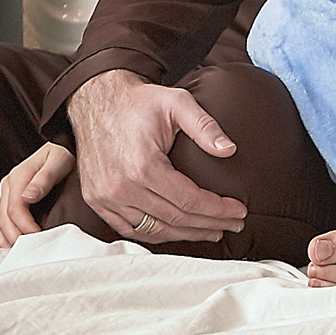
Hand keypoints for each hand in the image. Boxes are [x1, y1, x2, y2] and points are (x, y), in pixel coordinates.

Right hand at [0, 142, 74, 247]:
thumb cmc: (61, 156)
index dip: (24, 226)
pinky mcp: (5, 201)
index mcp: (18, 177)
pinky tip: (5, 248)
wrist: (59, 149)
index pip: (15, 208)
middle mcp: (7, 186)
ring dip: (4, 241)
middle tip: (28, 252)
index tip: (37, 237)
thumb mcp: (59, 161)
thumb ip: (45, 177)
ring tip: (17, 254)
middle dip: (14, 238)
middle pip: (3, 219)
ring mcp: (4, 194)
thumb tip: (29, 196)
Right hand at [64, 69, 247, 241]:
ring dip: (186, 234)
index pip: (190, 200)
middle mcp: (120, 187)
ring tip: (212, 230)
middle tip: (234, 224)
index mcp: (142, 167)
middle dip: (210, 224)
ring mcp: (105, 197)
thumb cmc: (138, 103)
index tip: (239, 211)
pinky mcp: (95, 200)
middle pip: (176, 219)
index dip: (218, 209)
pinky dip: (156, 234)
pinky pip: (129, 229)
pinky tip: (176, 232)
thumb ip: (205, 126)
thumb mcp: (177, 102)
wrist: (97, 100)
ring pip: (154, 229)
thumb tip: (229, 150)